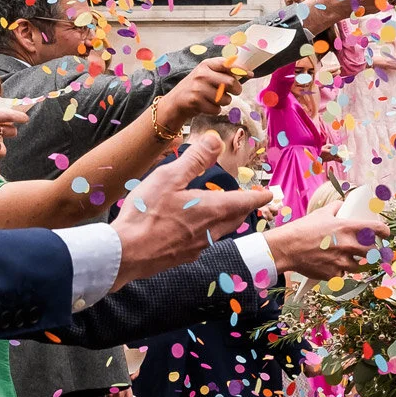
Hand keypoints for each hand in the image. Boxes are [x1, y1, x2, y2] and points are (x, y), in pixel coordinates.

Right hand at [109, 132, 273, 288]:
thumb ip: (195, 159)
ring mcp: (198, 247)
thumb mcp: (169, 177)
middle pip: (236, 218)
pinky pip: (203, 242)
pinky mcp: (183, 257)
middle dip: (244, 208)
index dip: (259, 197)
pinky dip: (206, 231)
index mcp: (212, 209)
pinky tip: (192, 228)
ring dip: (225, 220)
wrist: (126, 254)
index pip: (245, 202)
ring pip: (221, 231)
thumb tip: (215, 140)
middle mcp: (211, 231)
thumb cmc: (145, 213)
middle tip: (248, 201)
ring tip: (220, 210)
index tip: (269, 194)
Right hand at [162, 57, 243, 124]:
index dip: (241, 69)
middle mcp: (202, 74)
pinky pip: (217, 109)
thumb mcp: (206, 74)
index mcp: (206, 64)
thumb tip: (246, 73)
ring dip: (224, 102)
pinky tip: (208, 106)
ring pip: (225, 98)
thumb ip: (222, 72)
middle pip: (231, 83)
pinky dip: (216, 110)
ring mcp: (198, 88)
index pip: (228, 64)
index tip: (250, 74)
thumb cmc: (196, 88)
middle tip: (234, 92)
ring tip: (215, 99)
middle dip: (236, 90)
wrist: (176, 102)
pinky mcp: (196, 101)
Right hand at [263, 202, 387, 281]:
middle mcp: (348, 246)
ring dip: (361, 263)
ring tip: (357, 259)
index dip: (385, 232)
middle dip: (376, 251)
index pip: (377, 229)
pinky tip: (335, 266)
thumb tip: (342, 204)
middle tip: (374, 250)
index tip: (386, 234)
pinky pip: (344, 275)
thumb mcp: (321, 214)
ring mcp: (342, 262)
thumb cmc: (302, 229)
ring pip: (362, 266)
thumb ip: (335, 208)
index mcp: (347, 228)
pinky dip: (342, 272)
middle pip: (375, 252)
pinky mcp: (334, 275)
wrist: (287, 248)